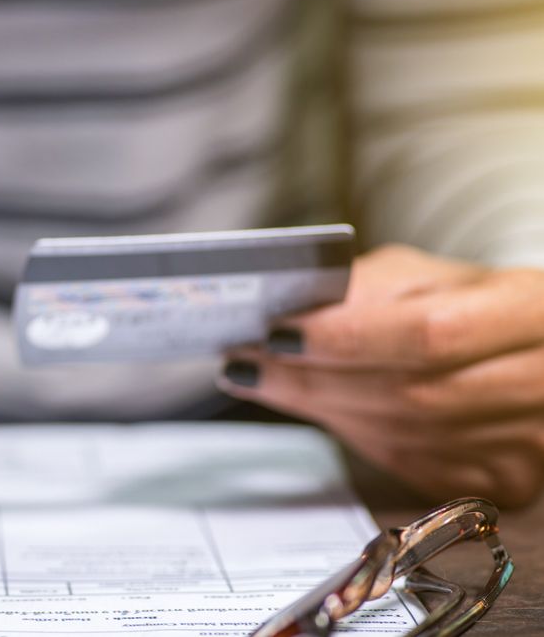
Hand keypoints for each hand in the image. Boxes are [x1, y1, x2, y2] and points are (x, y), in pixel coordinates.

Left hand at [218, 244, 543, 507]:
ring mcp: (526, 442)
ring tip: (260, 380)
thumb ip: (361, 289)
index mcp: (529, 312)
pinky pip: (407, 465)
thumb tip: (283, 314)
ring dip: (320, 409)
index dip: (346, 340)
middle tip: (242, 363)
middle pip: (408, 395)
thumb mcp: (421, 275)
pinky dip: (352, 435)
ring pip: (402, 436)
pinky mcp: (503, 481)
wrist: (525, 351)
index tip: (275, 333)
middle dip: (311, 380)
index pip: (428, 335)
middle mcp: (539, 382)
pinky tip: (316, 408)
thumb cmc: (463, 302)